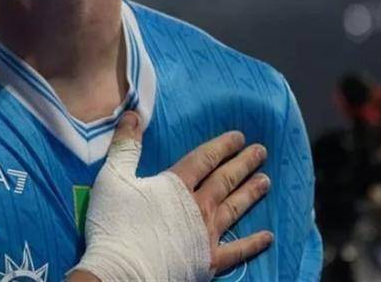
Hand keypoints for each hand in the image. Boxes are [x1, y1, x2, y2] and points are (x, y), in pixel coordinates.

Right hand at [70, 112, 271, 281]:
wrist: (122, 273)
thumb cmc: (115, 225)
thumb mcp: (113, 178)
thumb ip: (125, 146)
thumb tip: (133, 114)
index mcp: (176, 185)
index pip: (205, 159)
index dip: (222, 146)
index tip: (239, 137)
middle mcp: (197, 206)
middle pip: (225, 180)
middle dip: (243, 164)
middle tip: (261, 152)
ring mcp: (207, 234)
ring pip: (234, 208)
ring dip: (251, 194)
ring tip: (266, 182)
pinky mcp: (210, 261)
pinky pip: (238, 250)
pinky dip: (254, 243)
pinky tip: (268, 236)